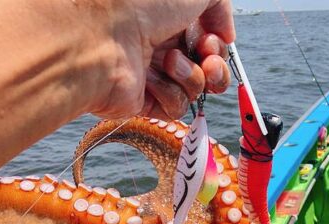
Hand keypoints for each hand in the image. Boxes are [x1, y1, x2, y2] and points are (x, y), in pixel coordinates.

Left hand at [94, 0, 234, 118]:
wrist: (102, 36)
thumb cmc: (140, 2)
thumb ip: (220, 4)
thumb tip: (226, 34)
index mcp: (169, 16)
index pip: (208, 38)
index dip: (218, 42)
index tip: (214, 37)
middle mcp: (160, 44)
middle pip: (208, 66)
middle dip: (216, 64)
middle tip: (206, 56)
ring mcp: (152, 73)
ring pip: (196, 88)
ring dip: (192, 76)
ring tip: (169, 62)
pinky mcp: (144, 101)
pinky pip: (176, 108)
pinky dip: (170, 93)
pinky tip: (151, 80)